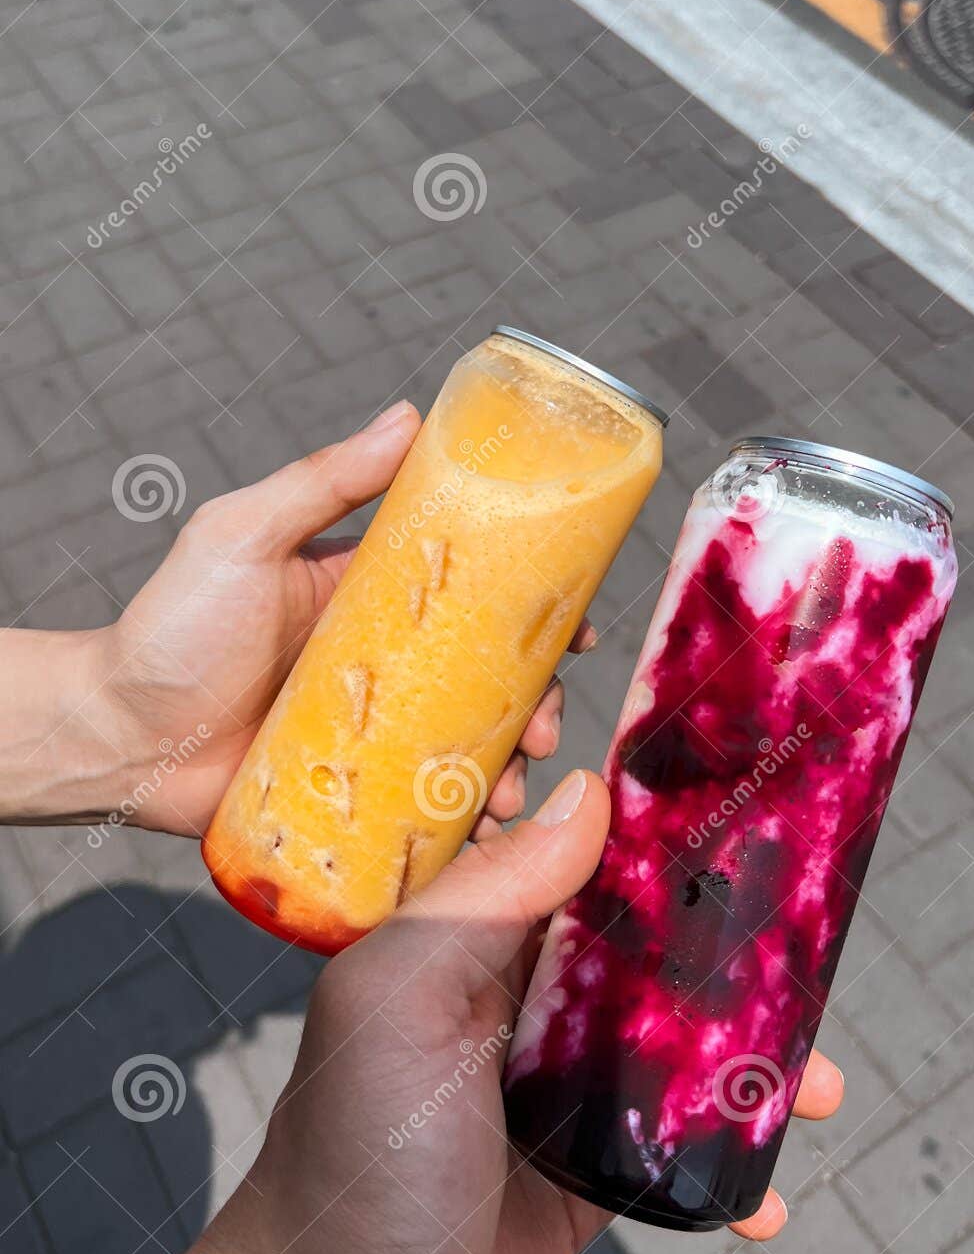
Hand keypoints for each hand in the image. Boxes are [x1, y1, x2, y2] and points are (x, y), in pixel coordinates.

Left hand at [36, 768, 844, 1253]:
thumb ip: (483, 898)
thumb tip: (585, 797)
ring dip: (754, 1065)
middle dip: (738, 958)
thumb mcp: (398, 1004)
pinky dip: (731, 1169)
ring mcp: (555, 1092)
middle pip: (649, 953)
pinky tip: (762, 1195)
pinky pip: (675, 1151)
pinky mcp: (584, 1178)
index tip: (744, 812)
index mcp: (466, 943)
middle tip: (810, 968)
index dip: (656, 834)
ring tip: (816, 1089)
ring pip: (677, 1050)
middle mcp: (515, 1004)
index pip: (575, 860)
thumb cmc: (349, 1165)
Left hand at [86, 402, 585, 835]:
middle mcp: (384, 666)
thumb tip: (410, 417)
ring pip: (466, 749)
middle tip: (542, 722)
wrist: (118, 737)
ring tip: (505, 789)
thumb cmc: (171, 628)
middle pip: (486, 681)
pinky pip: (423, 809)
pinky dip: (462, 824)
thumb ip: (323, 482)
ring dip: (505, 767)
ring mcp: (373, 734)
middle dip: (533, 703)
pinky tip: (485, 836)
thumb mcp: (245, 536)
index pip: (472, 595)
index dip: (533, 610)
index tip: (575, 624)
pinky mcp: (354, 795)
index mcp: (369, 600)